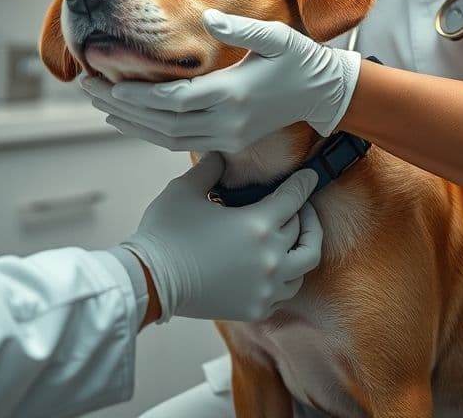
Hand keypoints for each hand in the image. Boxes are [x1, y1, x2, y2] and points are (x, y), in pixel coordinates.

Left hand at [82, 9, 361, 152]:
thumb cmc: (300, 60)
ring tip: (98, 101)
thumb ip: (241, 29)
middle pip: (160, 121)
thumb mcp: (277, 37)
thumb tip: (208, 20)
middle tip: (86, 85)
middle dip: (121, 105)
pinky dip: (149, 132)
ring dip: (130, 121)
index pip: (172, 99)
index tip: (106, 78)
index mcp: (234, 95)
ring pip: (166, 137)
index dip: (137, 92)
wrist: (325, 95)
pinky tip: (130, 119)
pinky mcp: (228, 142)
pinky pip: (179, 141)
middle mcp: (227, 122)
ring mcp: (227, 137)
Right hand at [120, 152, 322, 321]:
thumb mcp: (186, 188)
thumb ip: (210, 167)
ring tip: (294, 235)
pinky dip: (288, 275)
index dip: (304, 183)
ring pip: (304, 265)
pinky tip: (278, 265)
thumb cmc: (166, 232)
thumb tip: (221, 154)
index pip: (294, 198)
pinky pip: (286, 291)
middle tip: (300, 203)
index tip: (312, 176)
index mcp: (258, 225)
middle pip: (304, 231)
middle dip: (305, 212)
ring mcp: (266, 288)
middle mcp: (271, 258)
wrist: (150, 281)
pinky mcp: (256, 308)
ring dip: (303, 246)